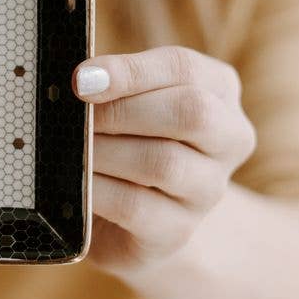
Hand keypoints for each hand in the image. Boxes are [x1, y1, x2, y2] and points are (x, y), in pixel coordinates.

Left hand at [72, 45, 256, 277]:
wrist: (143, 219)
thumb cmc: (129, 140)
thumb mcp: (132, 102)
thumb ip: (115, 84)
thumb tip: (78, 79)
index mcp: (220, 90)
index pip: (184, 68)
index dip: (131, 71)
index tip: (82, 78)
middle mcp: (229, 139)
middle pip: (190, 112)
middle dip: (121, 110)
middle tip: (73, 114)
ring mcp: (209, 190)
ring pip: (162, 162)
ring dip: (104, 151)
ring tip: (69, 147)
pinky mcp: (178, 230)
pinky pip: (134, 206)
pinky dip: (96, 189)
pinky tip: (74, 182)